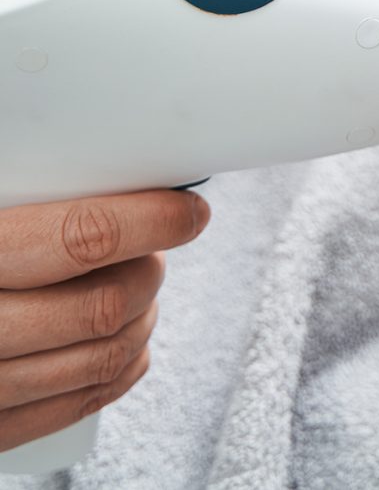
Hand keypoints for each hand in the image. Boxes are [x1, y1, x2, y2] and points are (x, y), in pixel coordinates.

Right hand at [0, 190, 209, 452]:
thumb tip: (89, 136)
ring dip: (142, 318)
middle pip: (103, 303)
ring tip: (146, 287)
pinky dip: (117, 373)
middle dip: (150, 269)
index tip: (188, 208)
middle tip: (158, 244)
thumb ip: (23, 179)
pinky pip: (69, 409)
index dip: (150, 220)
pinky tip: (131, 345)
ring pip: (98, 357)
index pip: (81, 237)